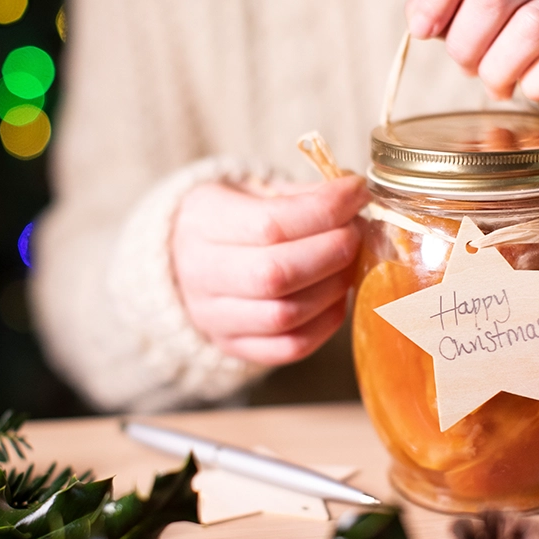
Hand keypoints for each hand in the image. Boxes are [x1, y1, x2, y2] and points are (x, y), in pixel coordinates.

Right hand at [171, 175, 369, 365]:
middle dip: (332, 251)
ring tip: (348, 263)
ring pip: (285, 315)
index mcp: (203, 222)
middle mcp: (201, 274)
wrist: (181, 260)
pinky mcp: (234, 346)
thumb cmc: (231, 219)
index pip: (271, 224)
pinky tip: (336, 298)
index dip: (324, 209)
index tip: (357, 192)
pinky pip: (290, 347)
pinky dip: (325, 324)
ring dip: (333, 288)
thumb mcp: (253, 191)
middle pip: (276, 274)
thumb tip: (355, 197)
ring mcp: (215, 317)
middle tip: (356, 233)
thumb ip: (301, 195)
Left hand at [405, 0, 538, 101]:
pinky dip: (536, 84)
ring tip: (496, 82)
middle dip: (466, 41)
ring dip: (498, 68)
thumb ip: (454, 3)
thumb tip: (420, 20)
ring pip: (533, 27)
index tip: (421, 28)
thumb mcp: (494, 1)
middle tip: (466, 65)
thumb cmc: (534, 18)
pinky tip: (532, 87)